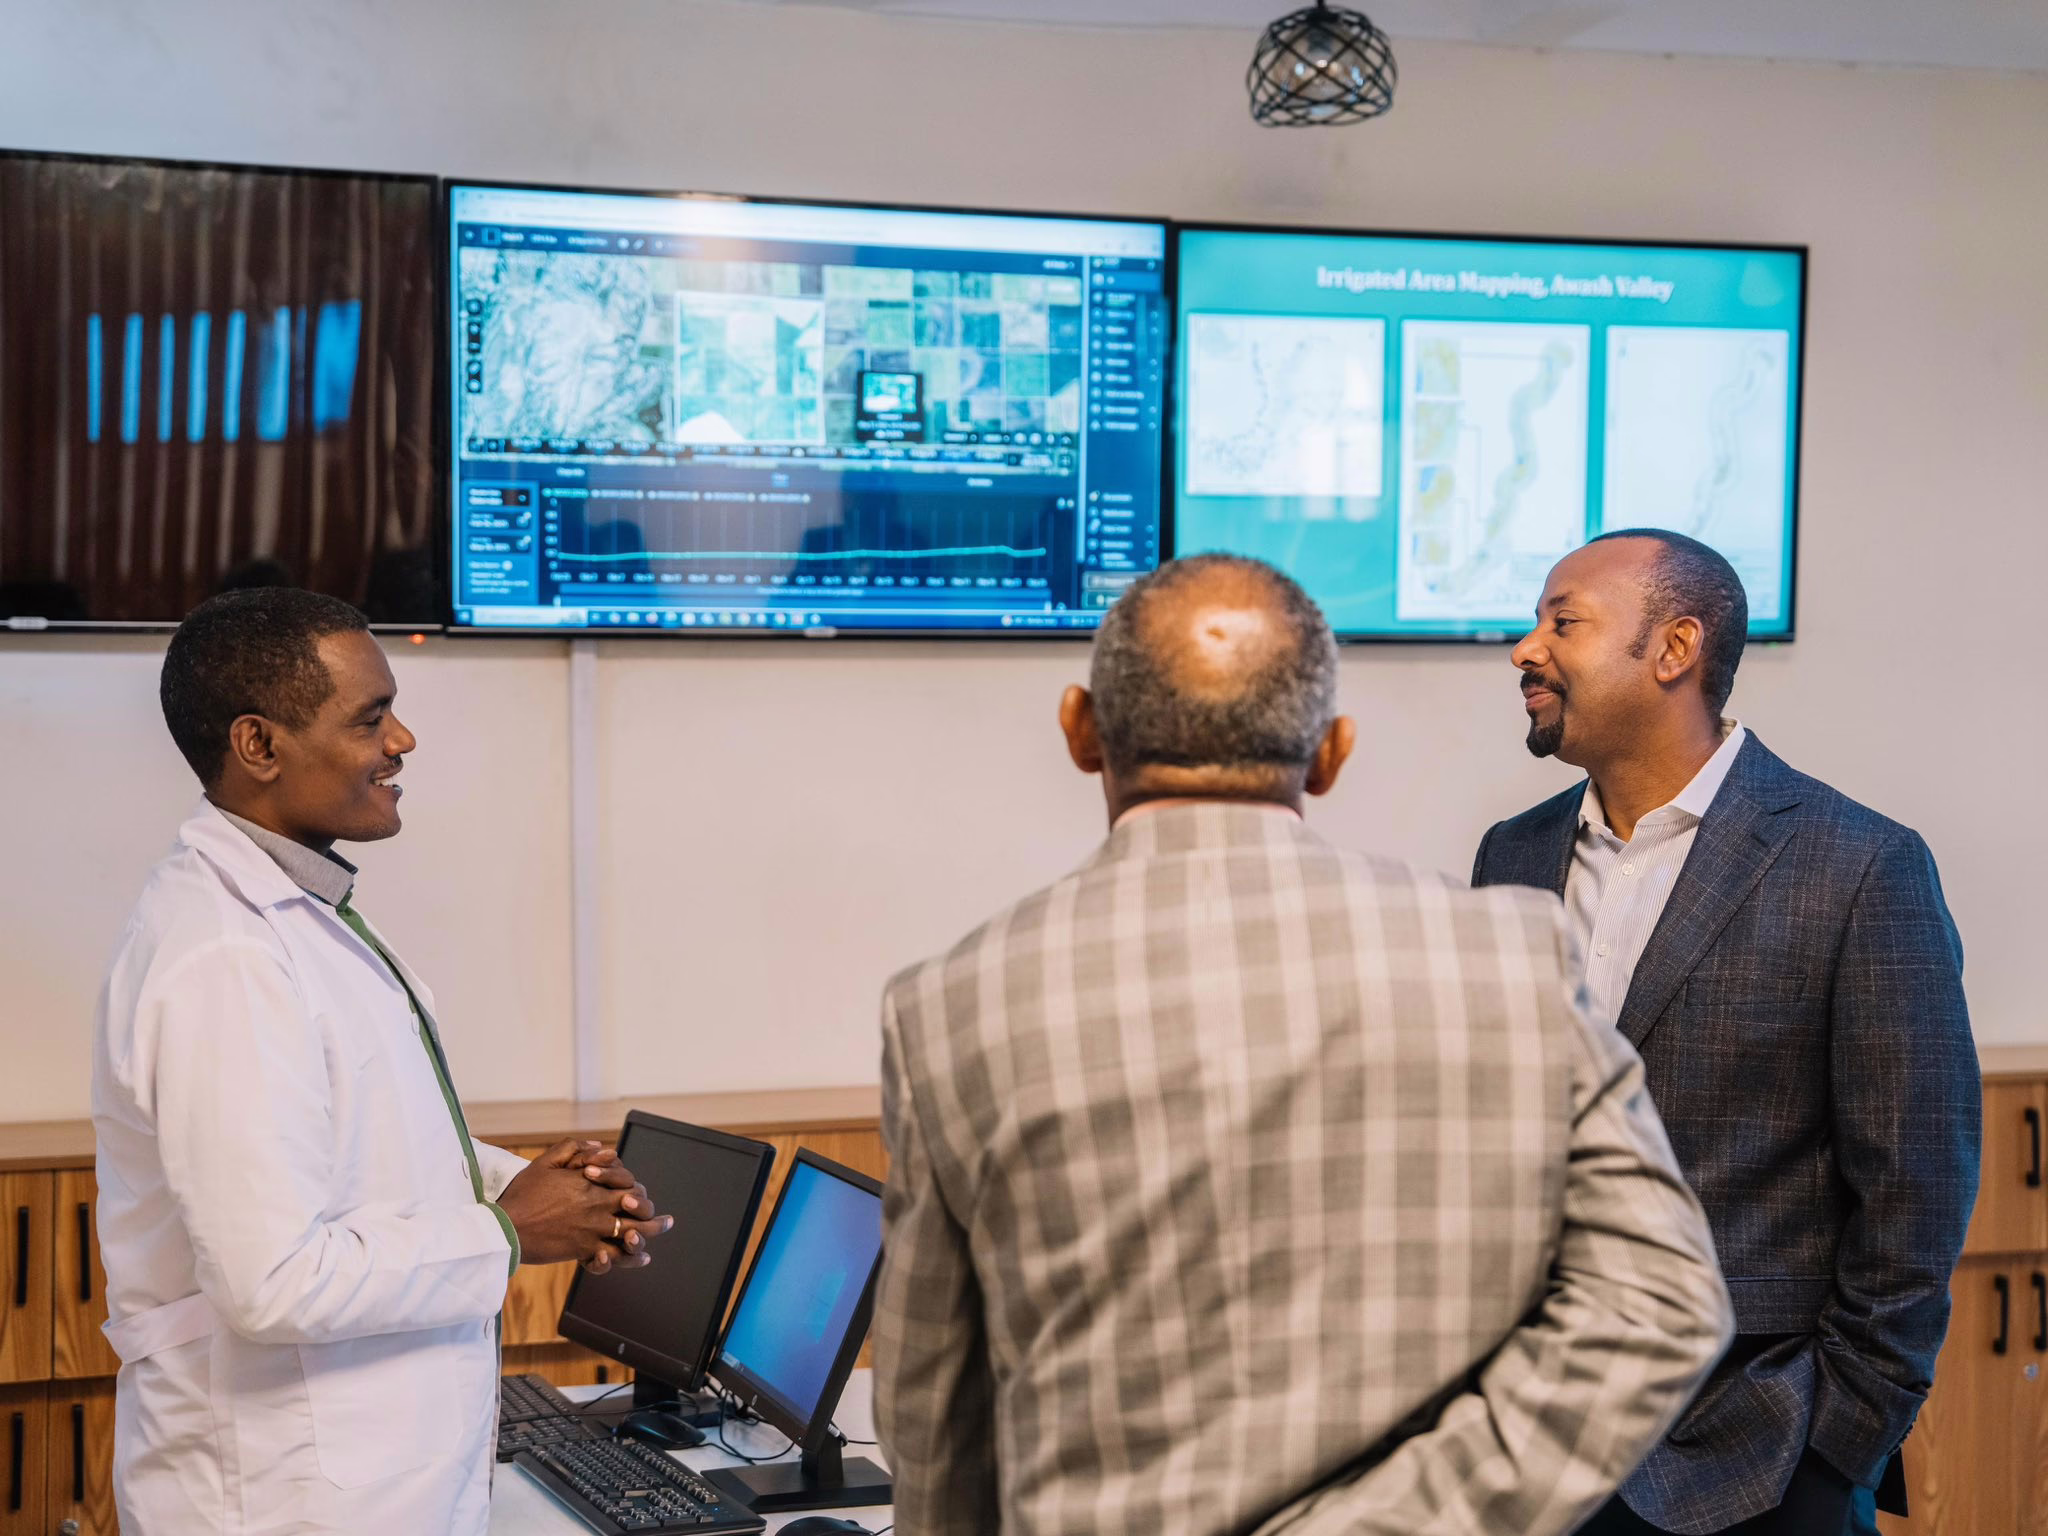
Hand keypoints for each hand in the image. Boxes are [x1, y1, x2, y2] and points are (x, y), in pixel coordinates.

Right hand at [497, 1138, 670, 1267]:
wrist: (506, 1228)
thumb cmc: (524, 1194)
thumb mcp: (546, 1162)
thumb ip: (574, 1149)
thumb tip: (600, 1145)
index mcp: (592, 1185)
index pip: (627, 1184)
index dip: (636, 1189)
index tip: (640, 1192)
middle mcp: (598, 1208)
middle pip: (638, 1211)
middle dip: (654, 1216)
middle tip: (667, 1220)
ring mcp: (593, 1231)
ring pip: (632, 1235)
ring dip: (650, 1236)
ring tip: (658, 1239)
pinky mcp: (584, 1251)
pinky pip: (614, 1258)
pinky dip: (629, 1259)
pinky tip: (641, 1258)